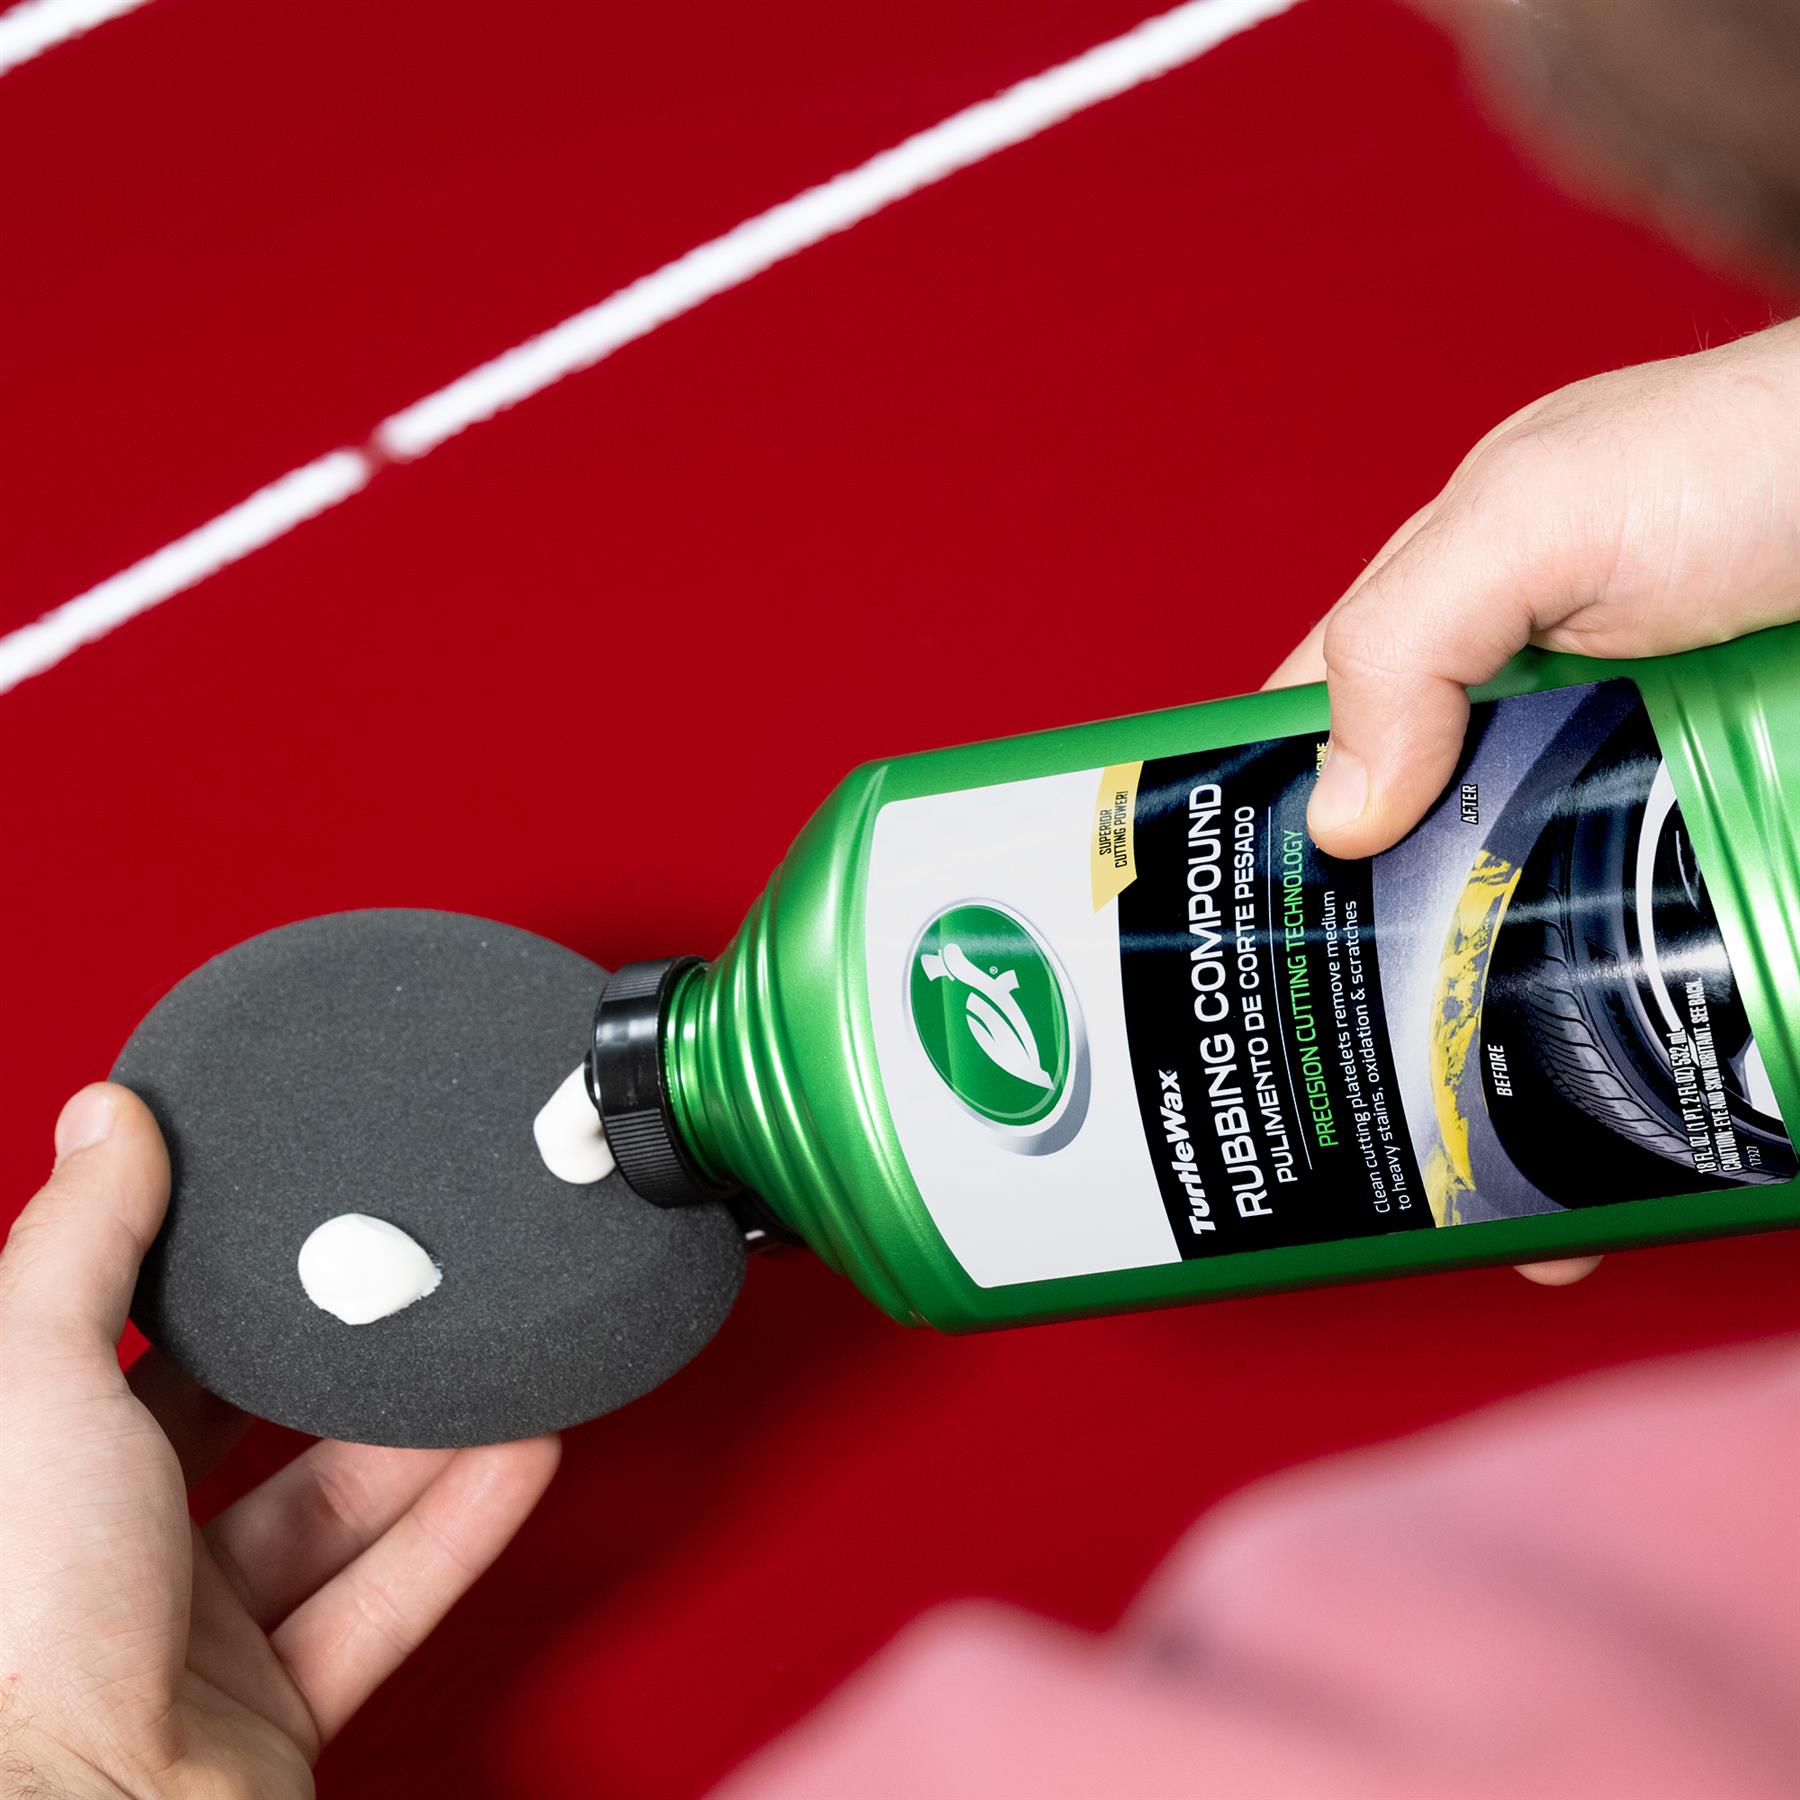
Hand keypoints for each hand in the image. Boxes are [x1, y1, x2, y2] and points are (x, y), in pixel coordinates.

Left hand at [0, 1084, 559, 1799]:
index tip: (278, 1216)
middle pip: (244, 1433)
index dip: (203, 1281)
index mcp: (29, 1472)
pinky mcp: (274, 1709)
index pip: (123, 1350)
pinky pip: (386, 1599)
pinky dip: (460, 1528)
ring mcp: (191, 1639)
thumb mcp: (35, 1380)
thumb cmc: (13, 1626)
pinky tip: (521, 1453)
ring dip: (423, 1437)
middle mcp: (100, 1557)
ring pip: (331, 1512)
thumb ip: (81, 1243)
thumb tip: (104, 1117)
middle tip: (411, 1283)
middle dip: (336, 1359)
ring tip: (497, 1356)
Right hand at [1265, 316, 1799, 1287]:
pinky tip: (1600, 1169)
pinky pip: (1664, 988)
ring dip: (1494, 1073)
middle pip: (1415, 885)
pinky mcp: (1729, 866)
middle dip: (1369, 995)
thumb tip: (1332, 813)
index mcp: (1452, 635)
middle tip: (1330, 1108)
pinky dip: (1633, 1079)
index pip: (1309, 753)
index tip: (1202, 950)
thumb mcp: (1544, 508)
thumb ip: (1406, 635)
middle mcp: (1534, 733)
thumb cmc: (1769, 449)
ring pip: (1533, 960)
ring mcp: (1635, 808)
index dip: (1248, 846)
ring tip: (1456, 1193)